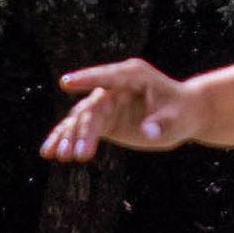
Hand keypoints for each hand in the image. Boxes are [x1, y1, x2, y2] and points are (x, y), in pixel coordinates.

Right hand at [42, 57, 200, 163]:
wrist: (184, 114)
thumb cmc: (182, 111)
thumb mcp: (177, 118)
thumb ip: (161, 123)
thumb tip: (147, 131)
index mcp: (132, 76)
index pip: (107, 77)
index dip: (87, 79)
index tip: (66, 83)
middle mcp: (114, 86)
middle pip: (91, 108)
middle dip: (81, 131)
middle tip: (75, 155)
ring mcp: (106, 102)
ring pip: (80, 118)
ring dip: (68, 137)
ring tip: (58, 157)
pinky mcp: (104, 118)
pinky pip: (80, 128)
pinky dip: (65, 139)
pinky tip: (49, 153)